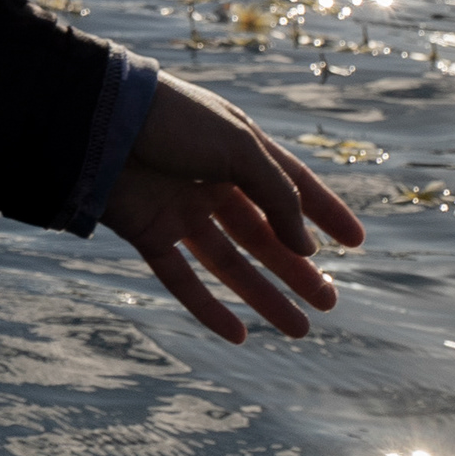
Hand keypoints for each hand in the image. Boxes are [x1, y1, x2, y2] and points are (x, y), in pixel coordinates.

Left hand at [98, 75, 365, 343]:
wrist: (98, 121)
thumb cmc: (173, 121)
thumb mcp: (239, 147)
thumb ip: (278, 196)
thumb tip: (307, 248)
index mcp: (239, 148)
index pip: (292, 185)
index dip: (324, 212)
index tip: (356, 243)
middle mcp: (212, 181)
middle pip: (264, 233)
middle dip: (298, 269)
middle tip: (330, 302)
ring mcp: (180, 209)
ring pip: (230, 263)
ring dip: (265, 296)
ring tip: (301, 328)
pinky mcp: (148, 233)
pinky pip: (182, 278)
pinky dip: (209, 307)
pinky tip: (240, 334)